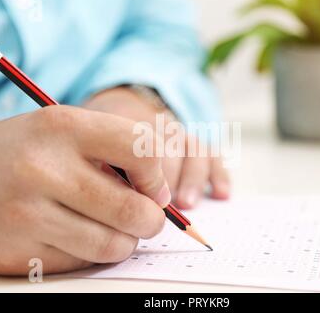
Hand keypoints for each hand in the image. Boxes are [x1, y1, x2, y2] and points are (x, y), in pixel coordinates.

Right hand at [0, 105, 169, 274]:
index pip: (140, 148)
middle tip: (145, 218)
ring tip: (114, 229)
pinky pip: (83, 262)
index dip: (157, 175)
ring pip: (114, 244)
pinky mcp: (17, 251)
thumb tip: (161, 195)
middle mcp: (43, 167)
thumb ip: (114, 152)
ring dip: (125, 241)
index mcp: (63, 126)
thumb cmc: (24, 153)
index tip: (154, 189)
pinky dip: (93, 253)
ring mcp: (27, 212)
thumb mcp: (64, 131)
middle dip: (151, 220)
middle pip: (134, 209)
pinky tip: (79, 237)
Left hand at [84, 88, 230, 208]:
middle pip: (170, 149)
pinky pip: (213, 155)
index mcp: (131, 126)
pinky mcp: (198, 144)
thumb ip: (106, 166)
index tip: (138, 198)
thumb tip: (118, 199)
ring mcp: (182, 134)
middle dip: (167, 179)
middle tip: (162, 207)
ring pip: (194, 151)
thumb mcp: (99, 147)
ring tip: (187, 204)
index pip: (140, 145)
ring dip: (192, 179)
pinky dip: (219, 175)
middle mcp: (161, 127)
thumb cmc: (110, 144)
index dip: (141, 172)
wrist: (127, 111)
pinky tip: (221, 194)